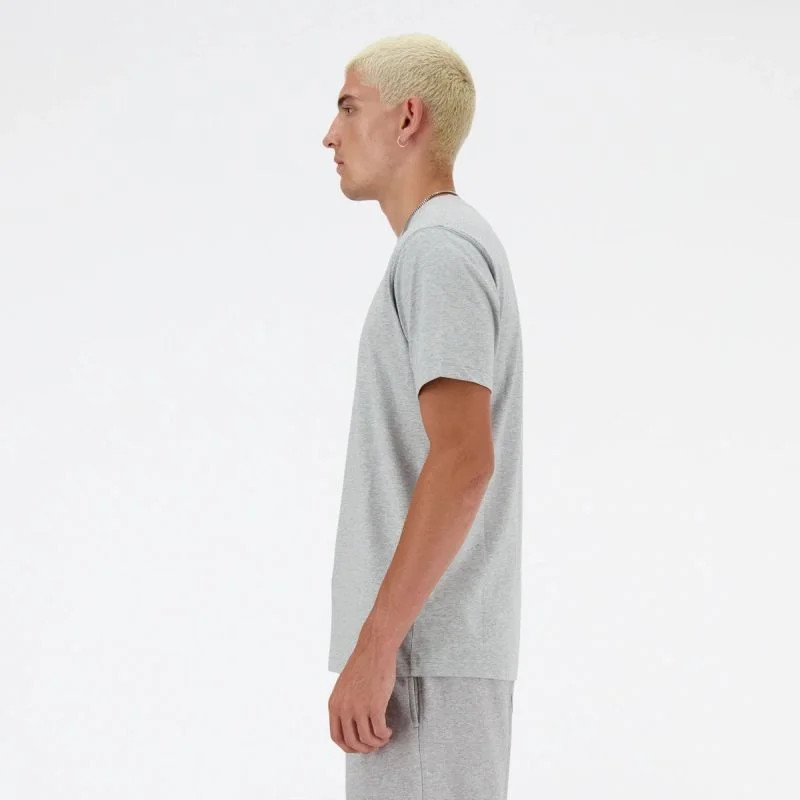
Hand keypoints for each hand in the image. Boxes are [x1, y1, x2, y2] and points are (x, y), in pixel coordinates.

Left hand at [328, 625, 395, 753]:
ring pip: (367, 740)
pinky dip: (384, 735)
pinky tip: (388, 730)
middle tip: (374, 745)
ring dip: (377, 743)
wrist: (375, 649)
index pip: (336, 737)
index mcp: (334, 704)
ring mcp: (359, 708)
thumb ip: (344, 704)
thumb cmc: (363, 665)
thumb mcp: (344, 686)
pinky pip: (379, 731)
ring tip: (384, 737)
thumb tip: (350, 725)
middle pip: (352, 742)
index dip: (348, 747)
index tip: (359, 746)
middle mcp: (344, 708)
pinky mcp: (375, 705)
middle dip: (365, 748)